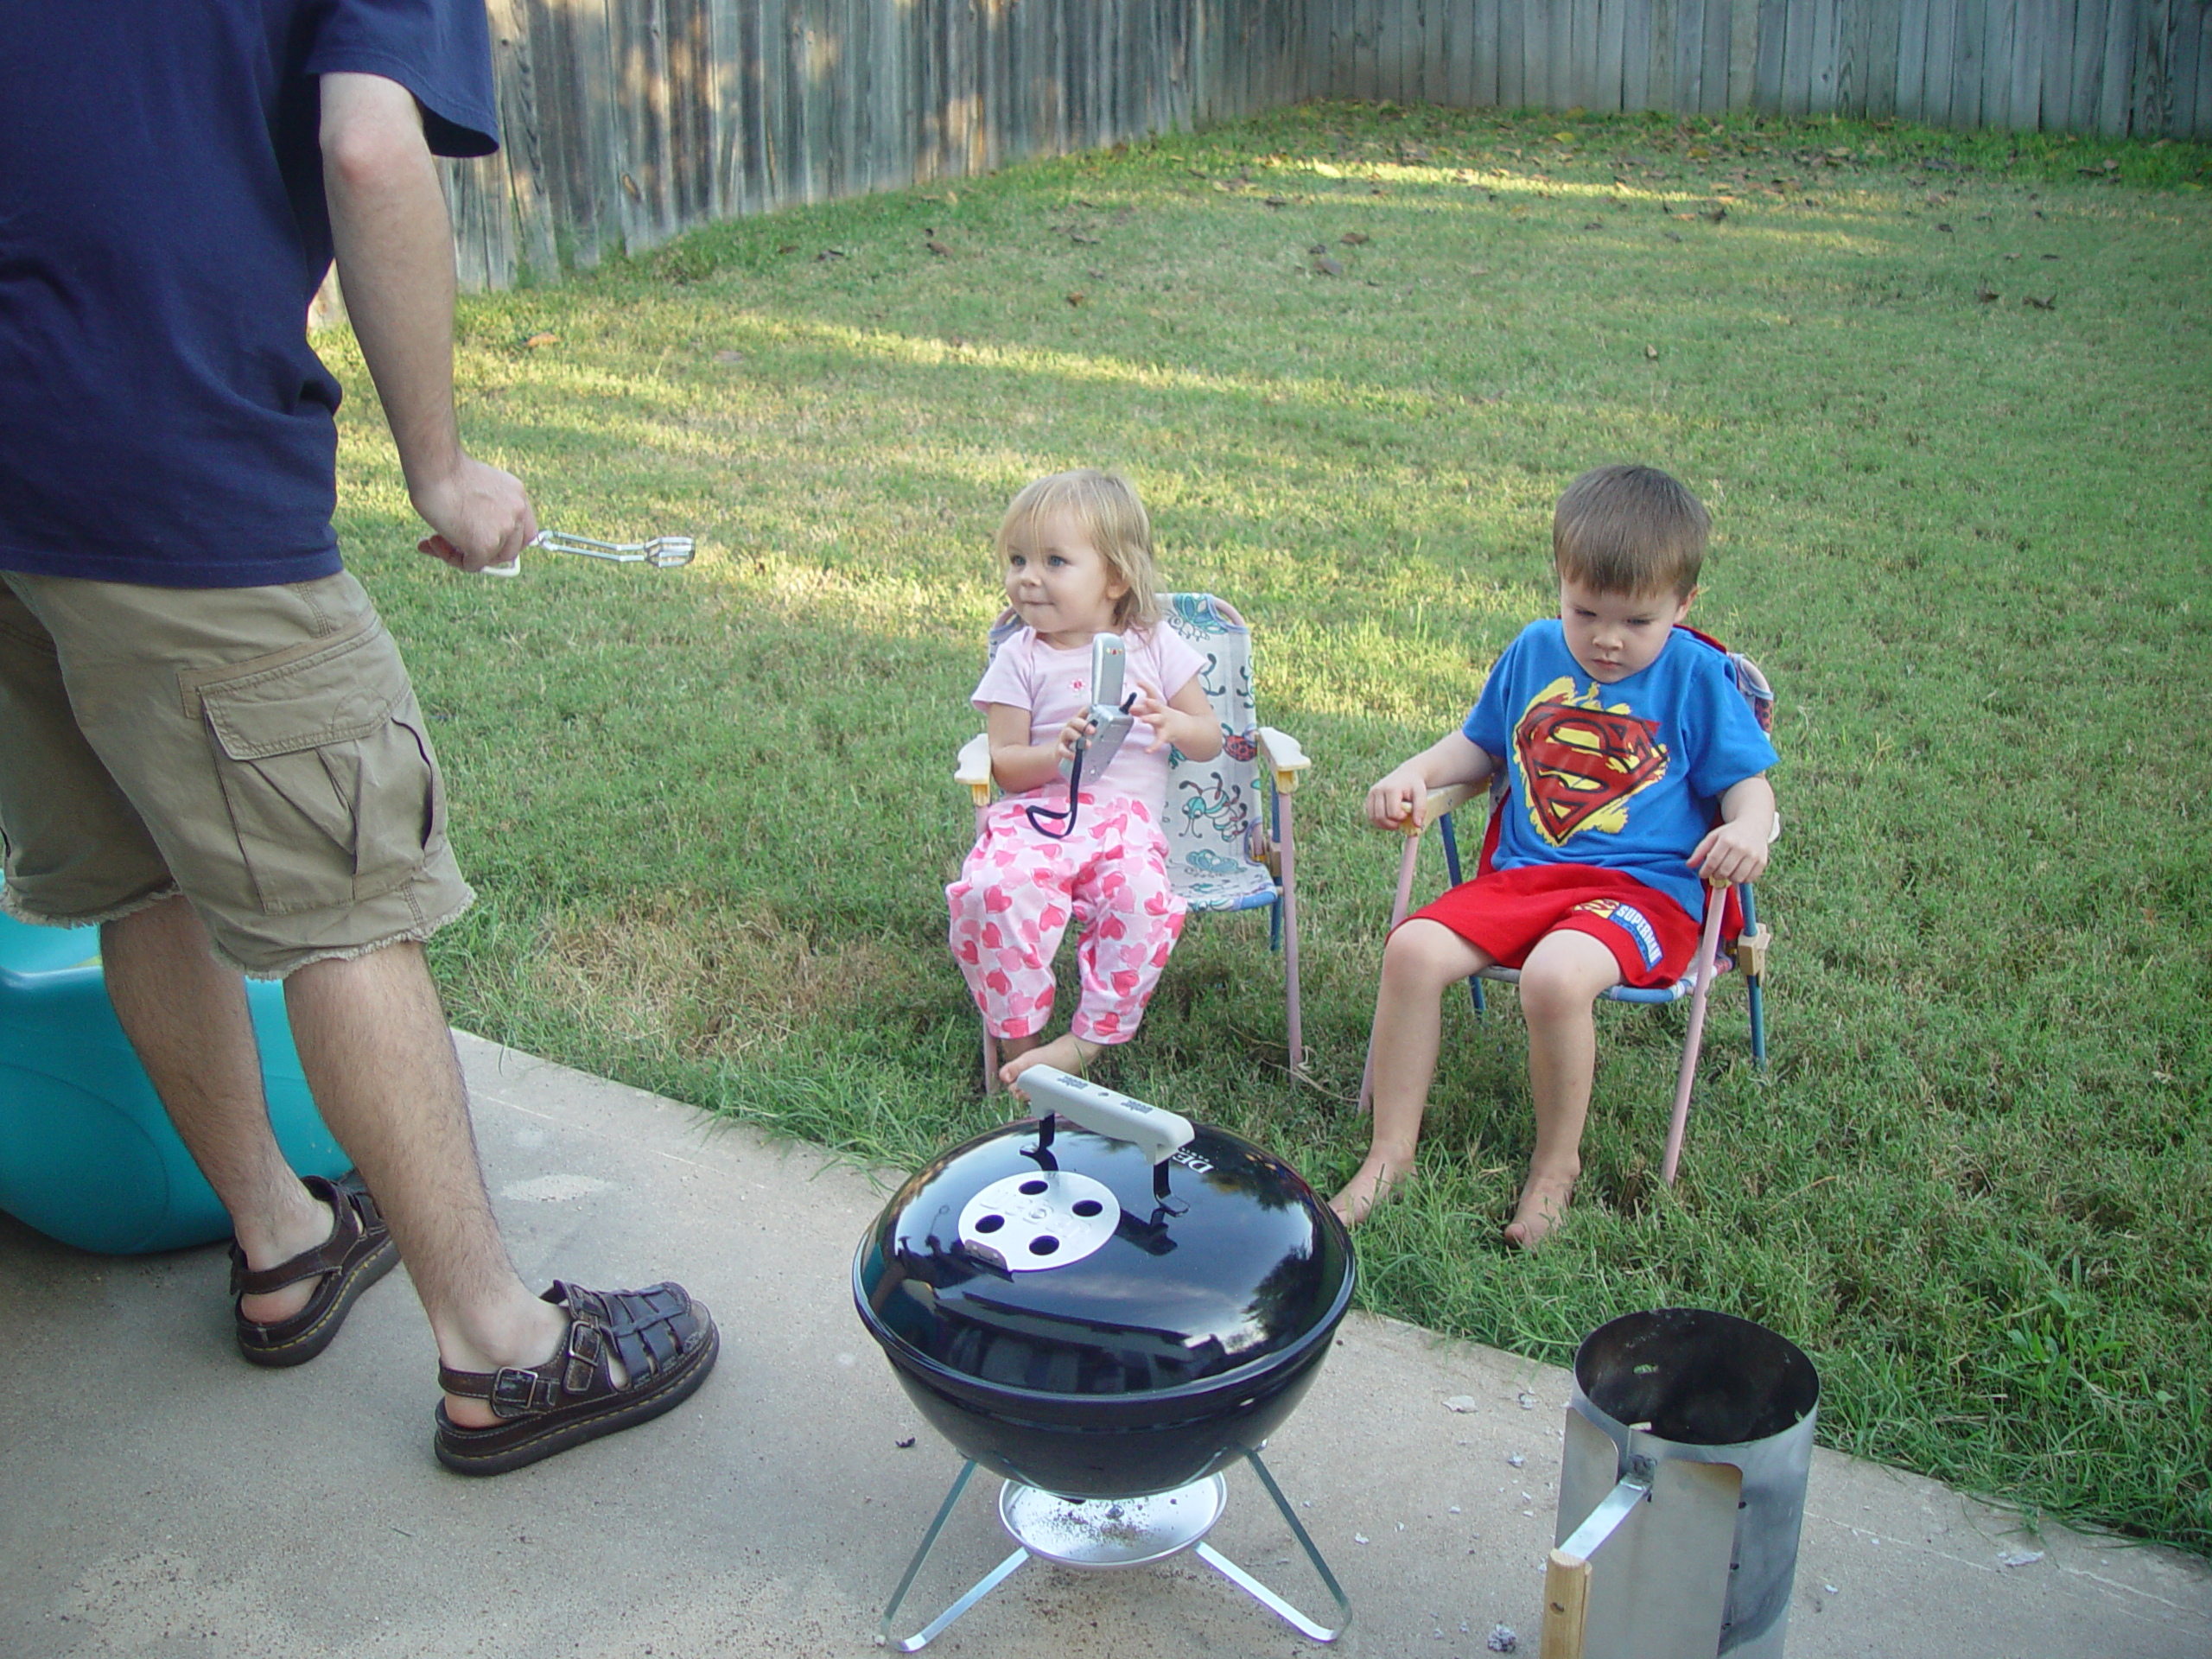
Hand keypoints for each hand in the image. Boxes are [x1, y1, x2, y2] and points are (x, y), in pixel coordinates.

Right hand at [411, 453, 537, 573]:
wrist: (434, 465)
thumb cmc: (443, 472)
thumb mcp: (477, 490)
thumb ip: (485, 512)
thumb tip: (473, 538)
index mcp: (517, 495)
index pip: (524, 532)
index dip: (503, 542)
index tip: (479, 537)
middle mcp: (518, 512)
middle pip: (510, 550)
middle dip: (483, 552)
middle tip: (453, 541)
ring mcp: (504, 529)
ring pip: (491, 559)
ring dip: (463, 555)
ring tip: (435, 540)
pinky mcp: (485, 545)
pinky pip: (472, 565)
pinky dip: (451, 558)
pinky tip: (433, 541)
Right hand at [1054, 712, 1093, 766]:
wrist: (1063, 756)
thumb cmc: (1079, 745)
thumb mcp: (1088, 738)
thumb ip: (1097, 736)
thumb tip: (1114, 736)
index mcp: (1079, 724)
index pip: (1082, 713)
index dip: (1087, 709)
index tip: (1094, 709)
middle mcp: (1071, 728)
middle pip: (1075, 721)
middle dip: (1084, 724)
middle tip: (1093, 731)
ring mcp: (1064, 738)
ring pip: (1068, 732)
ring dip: (1078, 737)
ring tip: (1088, 745)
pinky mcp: (1060, 749)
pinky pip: (1062, 749)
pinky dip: (1068, 752)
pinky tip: (1075, 756)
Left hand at [1125, 680, 1173, 750]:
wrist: (1186, 729)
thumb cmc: (1167, 719)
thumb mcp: (1154, 713)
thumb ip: (1141, 711)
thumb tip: (1130, 708)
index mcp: (1158, 706)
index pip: (1153, 694)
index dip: (1146, 687)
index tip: (1139, 681)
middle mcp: (1162, 712)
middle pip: (1155, 705)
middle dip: (1146, 704)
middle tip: (1136, 704)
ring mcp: (1165, 723)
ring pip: (1158, 719)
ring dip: (1150, 718)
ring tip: (1143, 719)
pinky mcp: (1166, 735)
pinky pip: (1159, 741)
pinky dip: (1153, 746)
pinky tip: (1147, 750)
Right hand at [1366, 767, 1427, 831]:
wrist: (1407, 774)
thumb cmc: (1415, 785)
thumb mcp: (1421, 794)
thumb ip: (1420, 809)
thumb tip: (1417, 825)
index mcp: (1391, 789)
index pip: (1393, 813)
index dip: (1401, 818)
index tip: (1407, 813)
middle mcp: (1378, 790)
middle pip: (1382, 817)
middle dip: (1393, 824)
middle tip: (1402, 819)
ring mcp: (1372, 793)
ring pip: (1373, 819)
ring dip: (1385, 825)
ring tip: (1395, 821)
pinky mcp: (1369, 797)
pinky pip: (1370, 816)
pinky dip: (1379, 822)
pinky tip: (1388, 820)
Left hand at [1689, 814, 1770, 886]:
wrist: (1753, 825)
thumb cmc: (1730, 833)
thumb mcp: (1713, 837)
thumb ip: (1700, 851)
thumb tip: (1689, 866)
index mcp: (1727, 840)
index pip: (1713, 862)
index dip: (1705, 871)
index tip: (1703, 874)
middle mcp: (1742, 847)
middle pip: (1724, 871)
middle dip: (1716, 875)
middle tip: (1716, 872)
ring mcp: (1754, 855)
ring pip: (1737, 877)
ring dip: (1729, 878)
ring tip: (1727, 871)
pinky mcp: (1762, 861)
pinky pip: (1749, 879)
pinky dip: (1742, 879)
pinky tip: (1738, 871)